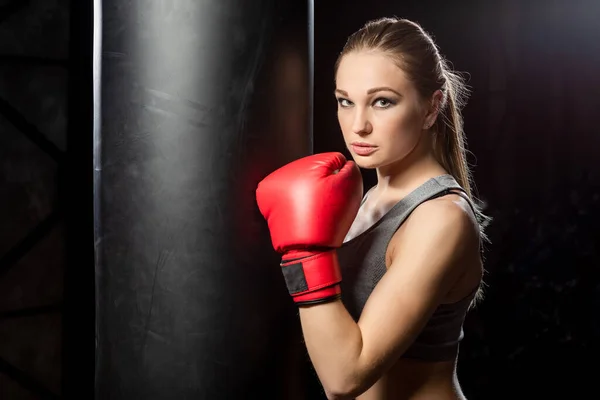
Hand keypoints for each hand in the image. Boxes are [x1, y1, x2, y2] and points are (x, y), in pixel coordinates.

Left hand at [256, 152, 362, 304]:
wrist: (307, 249)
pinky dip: (295, 201)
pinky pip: (287, 195)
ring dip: (307, 191)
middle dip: (321, 182)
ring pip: (299, 182)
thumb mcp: (349, 188)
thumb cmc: (329, 220)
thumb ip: (349, 167)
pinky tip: (302, 212)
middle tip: (325, 202)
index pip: (329, 160)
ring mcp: (272, 186)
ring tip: (313, 209)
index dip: (339, 176)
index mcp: (303, 165)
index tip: (336, 192)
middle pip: (312, 170)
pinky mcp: (266, 200)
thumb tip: (342, 162)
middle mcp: (283, 172)